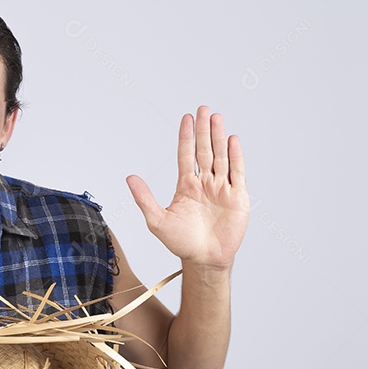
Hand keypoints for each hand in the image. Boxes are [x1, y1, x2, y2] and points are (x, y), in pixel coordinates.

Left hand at [126, 106, 248, 269]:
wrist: (205, 260)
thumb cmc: (181, 243)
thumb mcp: (157, 221)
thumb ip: (144, 199)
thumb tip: (129, 178)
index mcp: (186, 186)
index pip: (185, 155)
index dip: (186, 137)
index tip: (186, 118)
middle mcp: (204, 183)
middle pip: (204, 151)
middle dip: (204, 130)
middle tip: (203, 109)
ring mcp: (222, 188)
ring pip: (220, 157)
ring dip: (218, 137)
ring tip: (216, 117)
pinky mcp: (237, 197)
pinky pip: (237, 172)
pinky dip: (235, 156)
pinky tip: (232, 140)